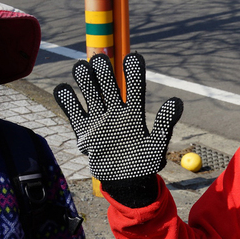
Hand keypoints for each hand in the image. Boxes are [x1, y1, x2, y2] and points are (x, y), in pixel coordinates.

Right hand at [54, 52, 182, 180]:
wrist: (126, 180)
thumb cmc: (144, 162)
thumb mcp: (157, 144)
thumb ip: (164, 124)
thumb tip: (177, 101)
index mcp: (135, 113)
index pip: (135, 88)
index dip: (133, 72)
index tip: (132, 58)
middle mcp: (116, 111)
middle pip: (108, 86)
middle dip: (103, 72)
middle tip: (99, 60)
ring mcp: (98, 120)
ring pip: (90, 93)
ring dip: (85, 80)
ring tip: (81, 68)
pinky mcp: (84, 131)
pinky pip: (73, 112)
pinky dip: (67, 100)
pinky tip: (63, 89)